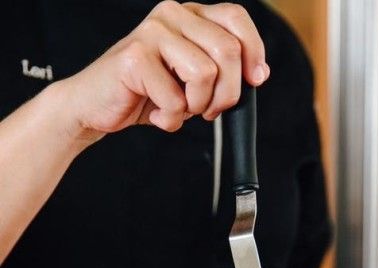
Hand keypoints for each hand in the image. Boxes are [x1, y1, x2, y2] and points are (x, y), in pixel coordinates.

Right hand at [57, 1, 268, 140]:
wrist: (96, 105)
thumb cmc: (144, 93)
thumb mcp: (191, 79)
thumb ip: (221, 70)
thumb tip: (258, 74)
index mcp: (189, 16)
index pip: (236, 19)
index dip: (254, 51)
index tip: (256, 80)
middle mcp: (172, 15)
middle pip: (228, 51)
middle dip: (227, 93)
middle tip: (208, 110)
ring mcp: (152, 32)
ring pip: (206, 74)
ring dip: (196, 106)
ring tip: (177, 109)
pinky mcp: (135, 56)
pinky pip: (175, 98)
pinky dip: (170, 119)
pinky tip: (156, 114)